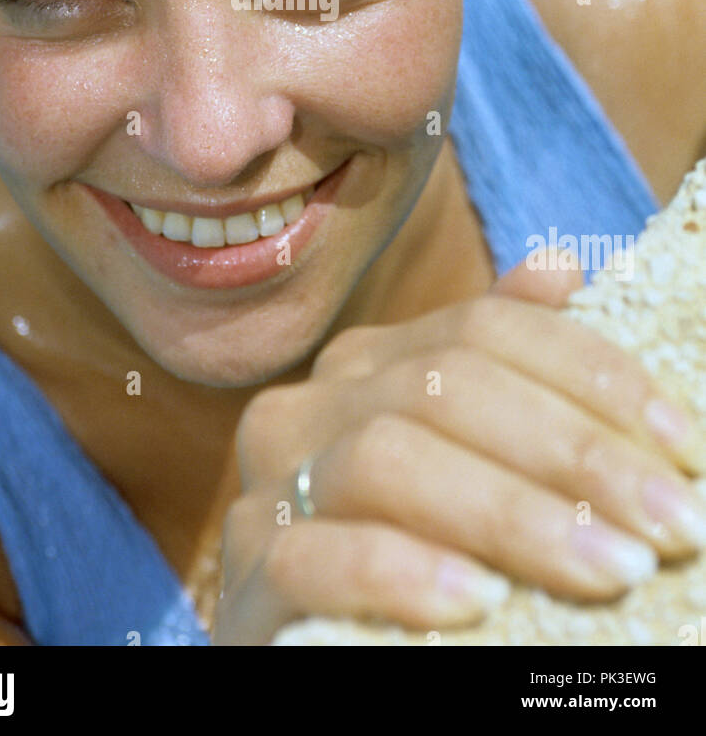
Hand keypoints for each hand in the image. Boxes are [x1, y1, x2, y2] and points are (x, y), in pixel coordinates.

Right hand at [213, 252, 705, 644]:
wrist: (322, 645)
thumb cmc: (417, 545)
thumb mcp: (468, 454)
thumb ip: (506, 366)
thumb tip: (560, 266)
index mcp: (372, 363)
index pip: (486, 328)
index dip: (592, 375)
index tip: (684, 446)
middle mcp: (315, 404)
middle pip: (445, 386)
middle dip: (574, 451)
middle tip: (671, 523)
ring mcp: (271, 483)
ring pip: (385, 457)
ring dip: (510, 513)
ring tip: (608, 568)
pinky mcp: (249, 573)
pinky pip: (316, 554)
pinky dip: (401, 570)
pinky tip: (478, 601)